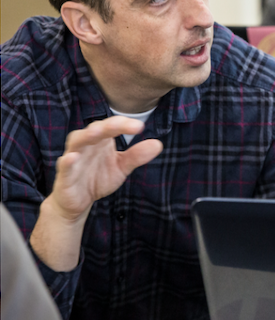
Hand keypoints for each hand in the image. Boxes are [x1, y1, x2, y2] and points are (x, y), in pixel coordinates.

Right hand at [47, 116, 162, 220]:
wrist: (78, 201)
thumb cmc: (98, 178)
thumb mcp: (121, 167)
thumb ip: (136, 156)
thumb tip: (158, 144)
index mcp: (101, 140)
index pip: (112, 126)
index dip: (124, 124)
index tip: (139, 126)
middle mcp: (86, 145)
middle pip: (96, 129)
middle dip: (109, 126)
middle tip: (122, 124)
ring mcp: (74, 158)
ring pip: (77, 141)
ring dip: (86, 136)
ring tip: (98, 132)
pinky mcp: (64, 175)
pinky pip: (64, 166)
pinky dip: (67, 161)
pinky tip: (72, 157)